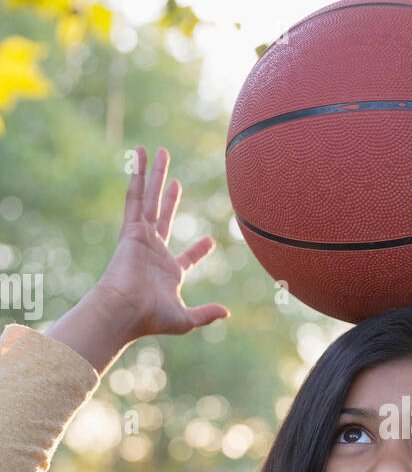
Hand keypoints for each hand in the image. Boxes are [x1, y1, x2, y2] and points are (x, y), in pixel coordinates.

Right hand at [97, 145, 229, 336]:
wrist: (125, 310)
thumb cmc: (152, 318)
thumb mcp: (186, 319)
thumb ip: (205, 314)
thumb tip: (226, 312)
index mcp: (168, 272)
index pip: (186, 258)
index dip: (199, 251)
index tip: (210, 241)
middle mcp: (154, 252)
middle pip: (164, 217)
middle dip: (170, 198)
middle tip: (176, 180)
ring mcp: (142, 237)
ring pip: (149, 199)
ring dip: (155, 175)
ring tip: (161, 152)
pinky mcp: (131, 228)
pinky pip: (135, 196)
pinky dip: (137, 174)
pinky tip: (140, 155)